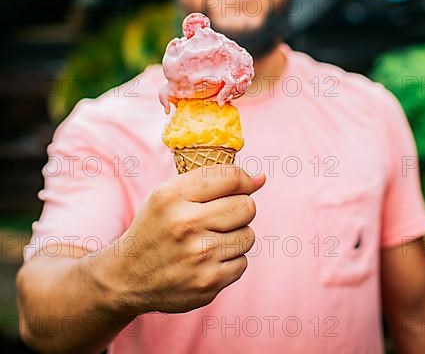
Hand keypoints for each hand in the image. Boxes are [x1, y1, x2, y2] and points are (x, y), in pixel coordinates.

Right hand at [98, 165, 264, 314]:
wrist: (126, 277)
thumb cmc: (156, 228)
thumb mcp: (169, 196)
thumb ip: (213, 181)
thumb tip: (261, 179)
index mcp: (172, 196)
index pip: (231, 177)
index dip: (244, 180)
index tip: (242, 185)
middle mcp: (185, 224)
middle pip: (247, 207)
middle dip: (240, 210)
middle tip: (221, 217)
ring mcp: (198, 256)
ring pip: (248, 236)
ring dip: (236, 237)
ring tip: (211, 240)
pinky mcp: (208, 283)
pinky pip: (242, 263)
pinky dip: (230, 261)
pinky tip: (208, 261)